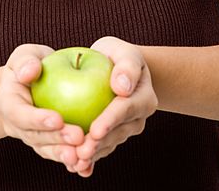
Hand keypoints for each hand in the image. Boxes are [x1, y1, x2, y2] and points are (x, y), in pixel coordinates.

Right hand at [0, 44, 84, 168]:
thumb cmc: (31, 63)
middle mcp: (15, 124)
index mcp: (7, 102)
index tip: (58, 119)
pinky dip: (72, 161)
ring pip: (46, 149)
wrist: (33, 80)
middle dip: (56, 139)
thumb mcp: (26, 54)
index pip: (19, 114)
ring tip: (82, 156)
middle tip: (78, 137)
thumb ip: (26, 60)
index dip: (37, 119)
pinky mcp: (46, 144)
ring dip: (64, 154)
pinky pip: (58, 153)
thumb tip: (30, 71)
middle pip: (34, 136)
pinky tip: (87, 165)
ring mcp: (30, 136)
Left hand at [72, 36, 157, 176]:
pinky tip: (74, 167)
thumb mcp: (124, 51)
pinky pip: (101, 148)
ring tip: (75, 162)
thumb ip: (126, 66)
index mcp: (144, 97)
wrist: (115, 67)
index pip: (126, 109)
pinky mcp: (113, 136)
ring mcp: (126, 129)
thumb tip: (123, 87)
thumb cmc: (117, 55)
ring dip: (93, 154)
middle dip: (100, 144)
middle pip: (118, 132)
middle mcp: (138, 117)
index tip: (95, 130)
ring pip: (109, 144)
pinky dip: (89, 159)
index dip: (110, 120)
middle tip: (81, 152)